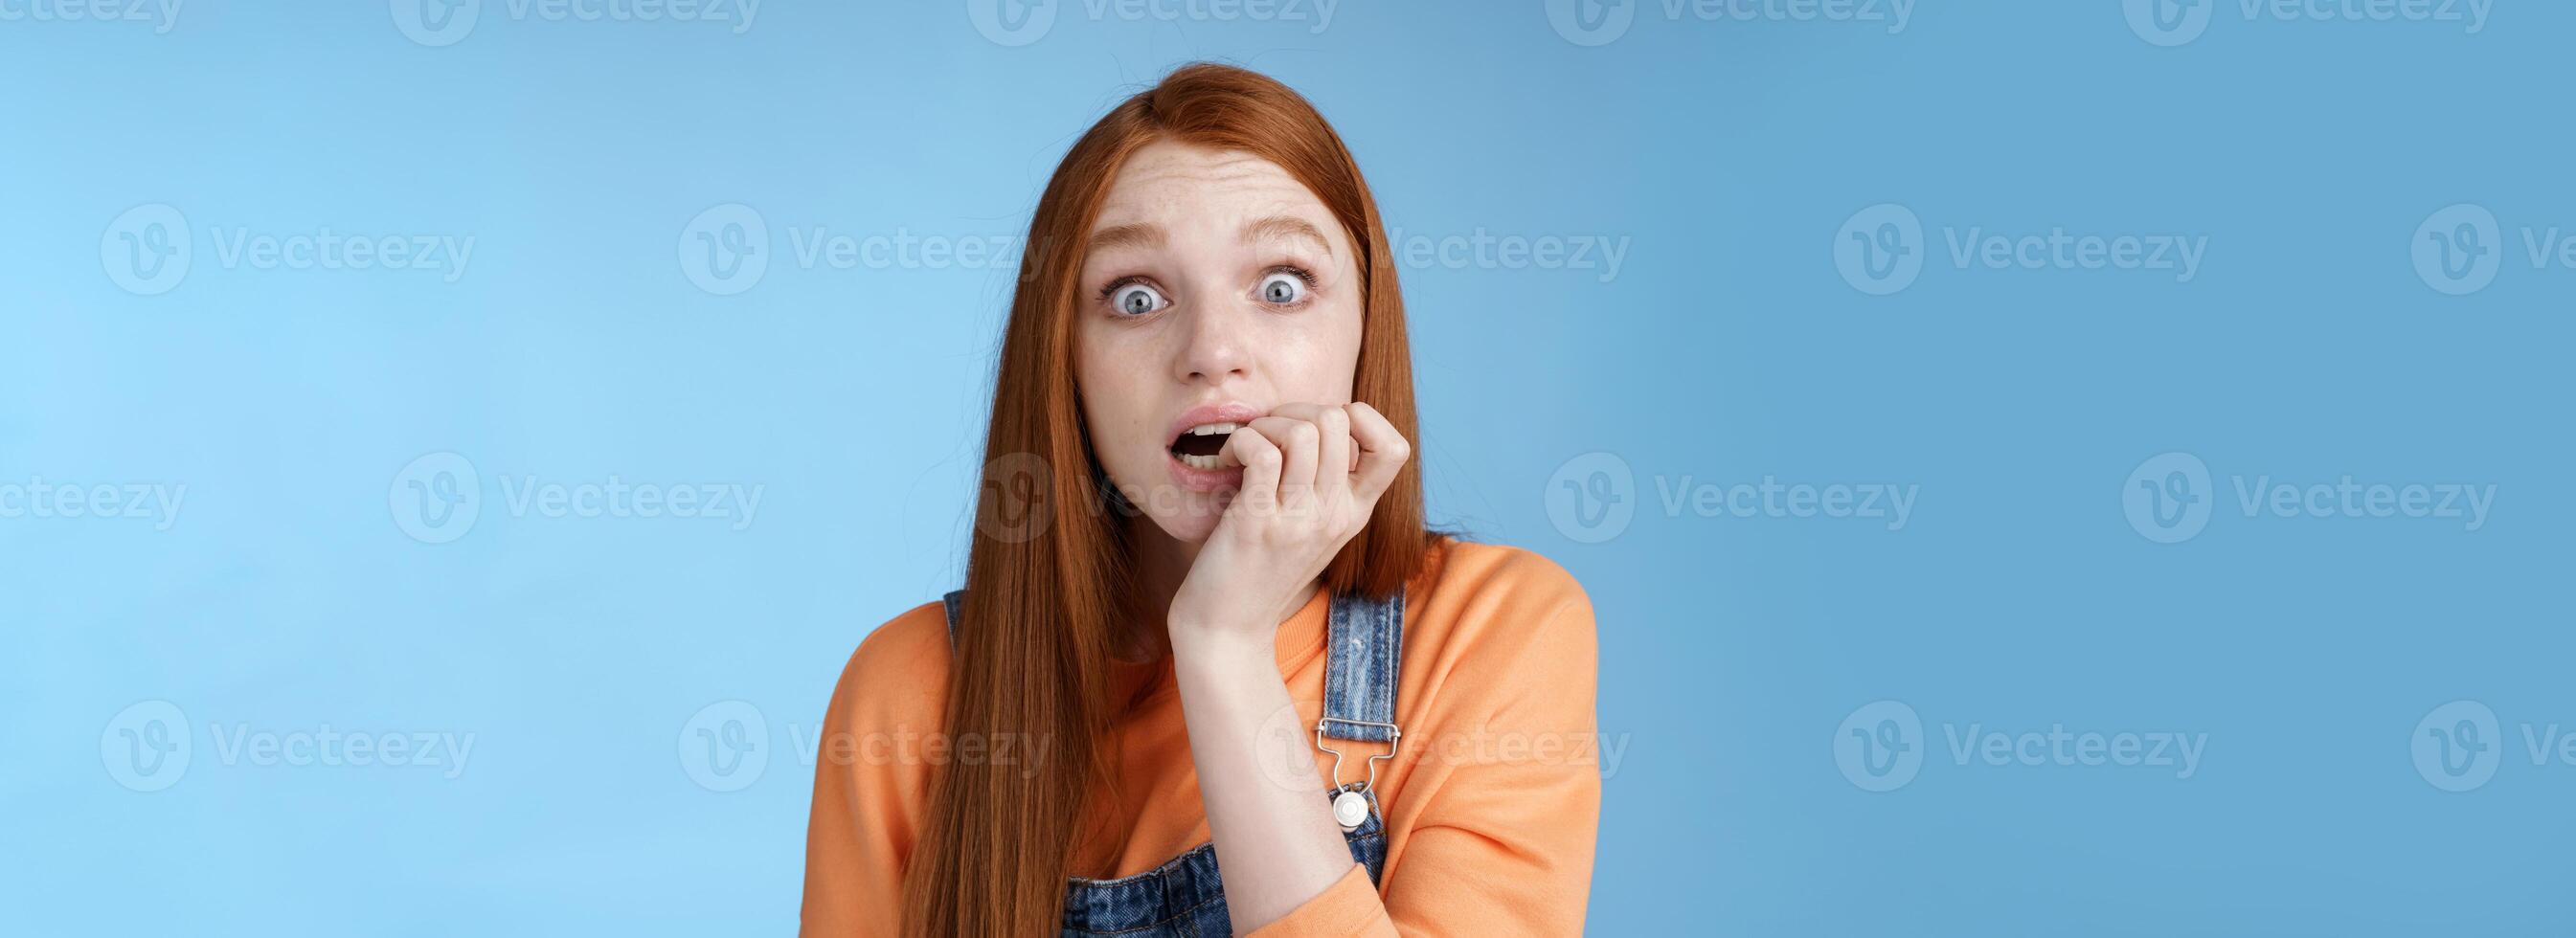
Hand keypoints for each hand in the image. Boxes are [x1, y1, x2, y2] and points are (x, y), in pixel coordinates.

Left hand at [1166, 401, 1410, 654]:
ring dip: (1265, 424)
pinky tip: (1226, 460)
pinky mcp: (1258, 522)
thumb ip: (1329, 485)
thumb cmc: (1262, 568)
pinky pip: (1261, 452)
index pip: (1396, 448)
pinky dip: (1240, 441)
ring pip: (1302, 431)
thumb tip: (1319, 423)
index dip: (1360, 418)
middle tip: (1268, 435)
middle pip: (1338, 420)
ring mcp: (1299, 519)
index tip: (1318, 432)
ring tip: (1246, 448)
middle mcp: (1335, 513)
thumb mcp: (1314, 528)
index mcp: (1355, 511)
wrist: (1229, 627)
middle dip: (1295, 410)